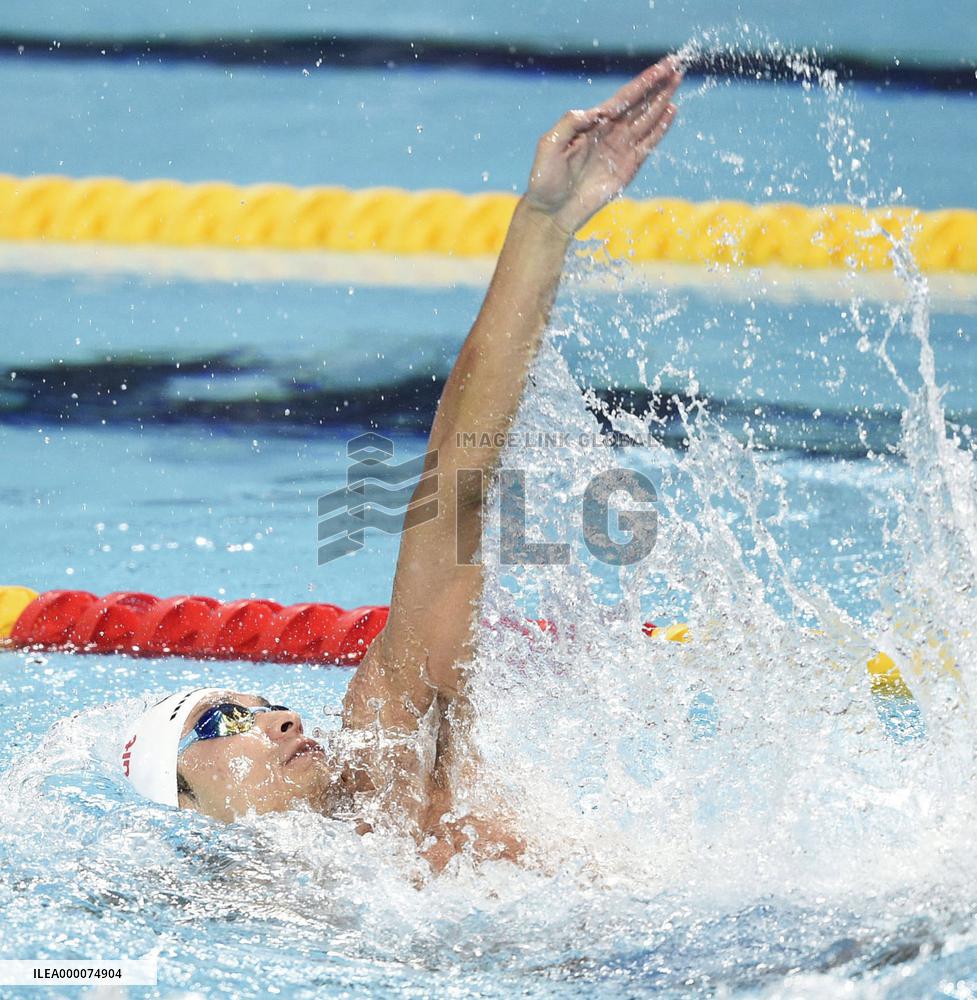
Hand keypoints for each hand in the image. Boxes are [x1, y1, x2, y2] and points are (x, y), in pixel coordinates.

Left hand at [524, 56, 681, 236]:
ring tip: (677, 80)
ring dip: (662, 100)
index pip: (623, 97)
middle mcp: (609, 132)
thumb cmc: (545, 179)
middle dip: (657, 85)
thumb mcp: (548, 145)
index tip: (661, 66)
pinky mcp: (628, 168)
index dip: (643, 81)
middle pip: (639, 103)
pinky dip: (660, 128)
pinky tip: (671, 111)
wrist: (551, 211)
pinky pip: (648, 144)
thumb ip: (569, 124)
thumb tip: (596, 112)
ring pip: (646, 119)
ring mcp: (621, 149)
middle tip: (676, 65)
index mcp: (592, 123)